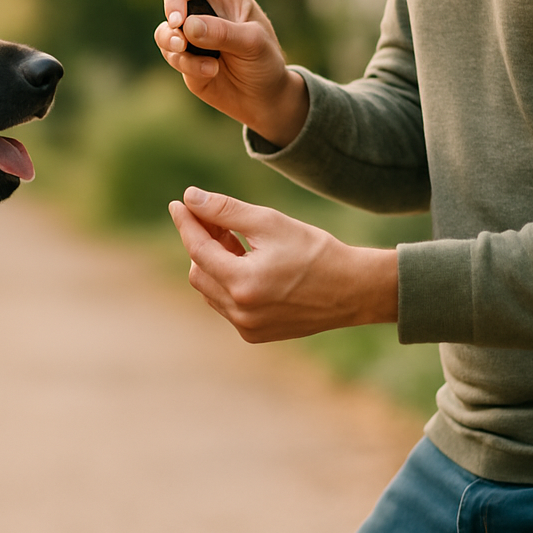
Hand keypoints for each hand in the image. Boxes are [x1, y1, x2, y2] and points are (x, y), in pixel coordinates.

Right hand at [150, 0, 308, 147]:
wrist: (262, 98)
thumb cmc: (265, 61)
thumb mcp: (252, 43)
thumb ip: (221, 33)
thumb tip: (185, 28)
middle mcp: (203, 7)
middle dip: (171, 6)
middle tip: (178, 26)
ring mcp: (190, 33)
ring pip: (164, 28)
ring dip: (173, 42)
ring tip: (191, 55)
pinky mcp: (183, 58)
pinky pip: (170, 54)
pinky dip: (186, 64)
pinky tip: (210, 73)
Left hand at [168, 188, 397, 342]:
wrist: (353, 289)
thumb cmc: (314, 251)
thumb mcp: (270, 223)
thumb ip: (226, 210)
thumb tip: (190, 197)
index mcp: (243, 284)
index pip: (198, 249)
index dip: (187, 223)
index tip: (178, 203)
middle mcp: (240, 312)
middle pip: (198, 272)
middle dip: (203, 243)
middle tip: (218, 221)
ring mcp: (246, 327)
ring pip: (209, 290)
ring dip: (214, 264)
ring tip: (237, 242)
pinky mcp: (254, 334)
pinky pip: (225, 305)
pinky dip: (227, 284)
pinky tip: (247, 265)